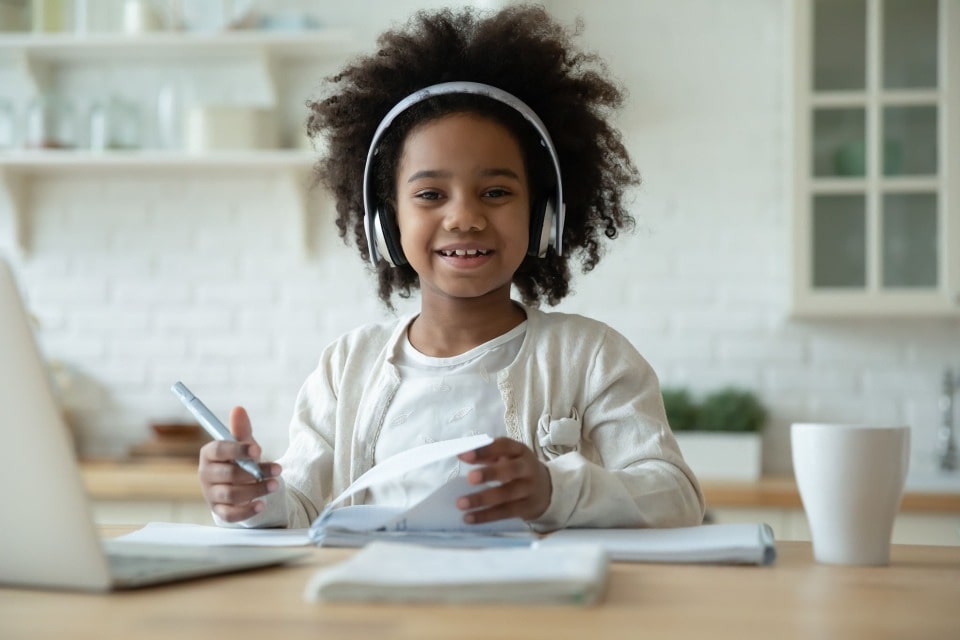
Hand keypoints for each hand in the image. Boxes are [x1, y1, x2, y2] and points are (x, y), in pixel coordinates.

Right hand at [198, 406, 280, 522]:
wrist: (240, 486)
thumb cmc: (239, 461)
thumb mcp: (243, 446)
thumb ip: (242, 431)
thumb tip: (239, 409)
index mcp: (209, 454)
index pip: (218, 450)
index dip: (238, 450)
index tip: (259, 450)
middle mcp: (206, 474)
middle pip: (227, 474)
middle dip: (254, 473)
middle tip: (277, 470)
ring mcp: (211, 494)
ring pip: (231, 494)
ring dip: (256, 490)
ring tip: (276, 485)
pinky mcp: (219, 511)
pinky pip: (230, 514)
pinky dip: (246, 511)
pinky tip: (262, 505)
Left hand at [456, 437, 551, 523]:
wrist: (547, 489)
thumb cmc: (518, 469)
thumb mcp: (508, 457)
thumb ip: (487, 455)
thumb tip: (461, 455)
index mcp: (520, 451)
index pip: (504, 446)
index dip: (484, 450)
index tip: (463, 455)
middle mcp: (527, 469)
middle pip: (510, 470)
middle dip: (489, 474)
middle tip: (470, 478)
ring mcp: (529, 489)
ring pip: (506, 495)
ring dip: (482, 499)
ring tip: (461, 503)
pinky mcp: (527, 508)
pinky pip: (505, 512)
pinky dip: (486, 516)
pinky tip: (469, 518)